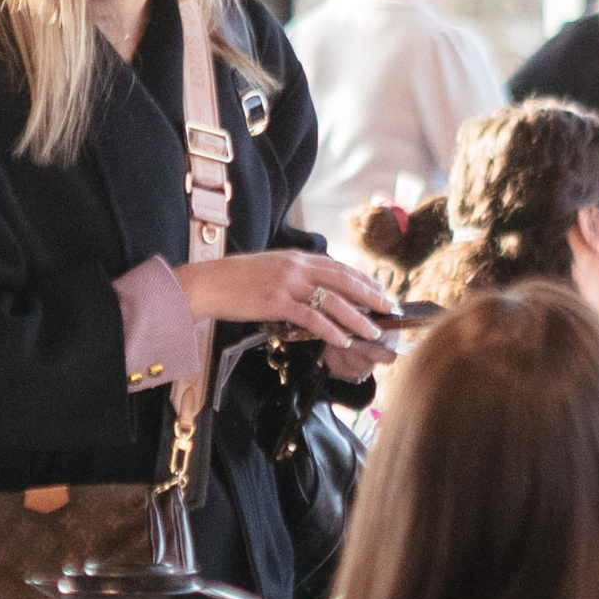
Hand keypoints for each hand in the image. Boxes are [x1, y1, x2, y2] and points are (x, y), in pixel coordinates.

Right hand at [173, 250, 397, 375]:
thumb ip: (292, 274)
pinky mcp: (276, 302)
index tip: (380, 291)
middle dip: (370, 296)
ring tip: (373, 331)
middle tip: (390, 309)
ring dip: (357, 318)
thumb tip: (312, 286)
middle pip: (344, 280)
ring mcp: (287, 283)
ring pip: (333, 301)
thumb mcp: (268, 268)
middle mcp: (296, 267)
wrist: (207, 284)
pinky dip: (330, 330)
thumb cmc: (233, 280)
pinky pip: (311, 318)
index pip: (338, 267)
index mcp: (296, 257)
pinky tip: (343, 340)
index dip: (363, 279)